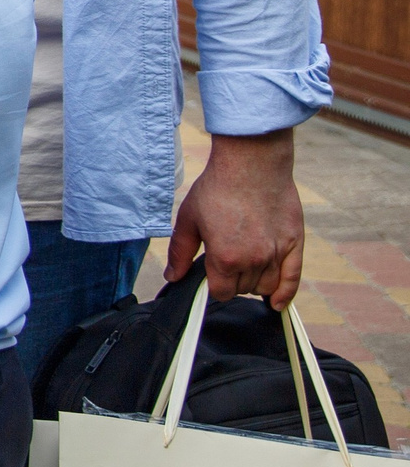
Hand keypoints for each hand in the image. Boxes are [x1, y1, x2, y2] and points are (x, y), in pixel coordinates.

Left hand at [167, 129, 305, 307]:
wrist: (252, 164)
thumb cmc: (216, 189)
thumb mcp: (188, 219)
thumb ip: (179, 253)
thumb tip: (172, 277)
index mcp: (224, 258)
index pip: (221, 293)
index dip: (214, 285)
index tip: (211, 272)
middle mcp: (253, 261)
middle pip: (243, 289)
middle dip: (232, 280)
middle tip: (227, 258)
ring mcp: (276, 254)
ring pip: (266, 287)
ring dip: (255, 282)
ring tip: (245, 263)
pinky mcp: (294, 244)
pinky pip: (293, 279)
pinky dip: (285, 294)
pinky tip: (277, 303)